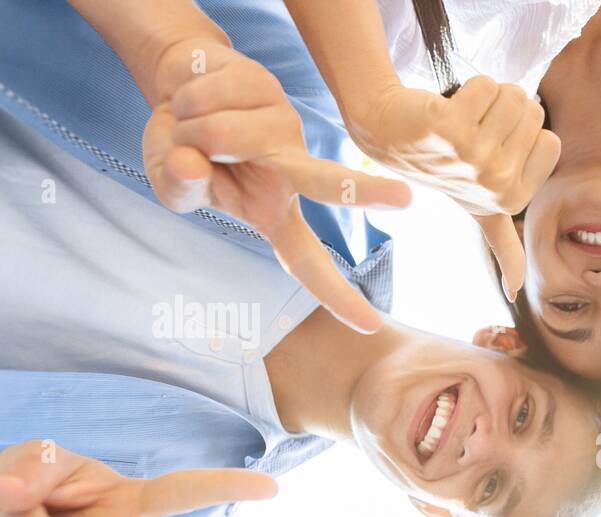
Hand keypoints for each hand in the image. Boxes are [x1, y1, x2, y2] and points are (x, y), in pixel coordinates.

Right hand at [143, 38, 413, 331]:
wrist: (176, 92)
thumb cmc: (181, 151)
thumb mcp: (172, 184)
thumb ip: (180, 186)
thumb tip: (192, 163)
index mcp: (274, 212)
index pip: (307, 262)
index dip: (335, 294)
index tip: (370, 324)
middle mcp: (290, 171)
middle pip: (326, 183)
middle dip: (362, 189)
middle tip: (407, 199)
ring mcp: (283, 127)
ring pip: (222, 132)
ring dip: (186, 129)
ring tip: (188, 127)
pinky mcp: (268, 88)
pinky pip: (211, 96)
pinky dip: (184, 99)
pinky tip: (193, 100)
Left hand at [347, 79, 560, 300]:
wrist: (390, 134)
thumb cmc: (442, 166)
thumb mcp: (478, 212)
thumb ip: (503, 246)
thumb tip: (514, 293)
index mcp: (512, 201)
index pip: (550, 140)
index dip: (524, 134)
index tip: (494, 148)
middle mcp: (495, 184)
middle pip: (533, 115)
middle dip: (507, 112)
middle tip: (474, 130)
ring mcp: (472, 158)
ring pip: (513, 96)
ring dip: (488, 97)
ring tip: (462, 119)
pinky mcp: (451, 129)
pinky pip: (485, 86)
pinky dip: (469, 88)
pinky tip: (447, 109)